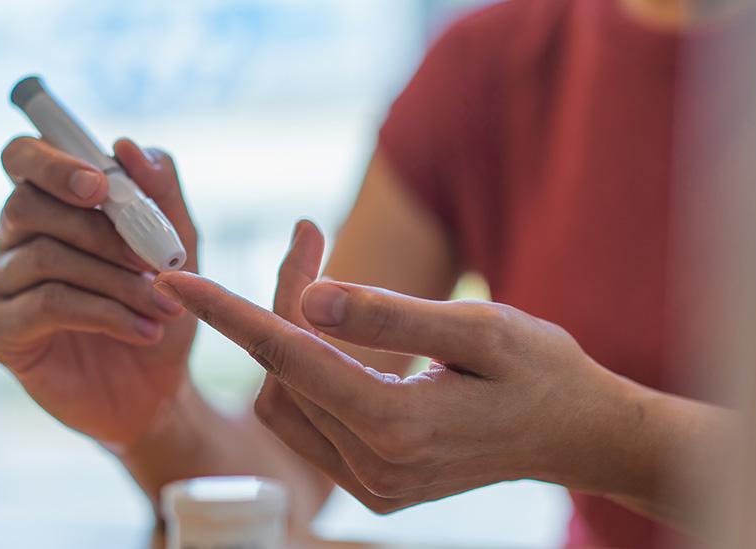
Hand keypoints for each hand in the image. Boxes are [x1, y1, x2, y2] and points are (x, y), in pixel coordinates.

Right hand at [0, 137, 198, 446]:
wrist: (157, 389)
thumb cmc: (160, 308)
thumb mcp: (178, 247)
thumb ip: (159, 192)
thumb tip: (125, 145)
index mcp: (50, 205)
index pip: (23, 157)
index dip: (55, 162)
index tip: (102, 185)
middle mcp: (13, 238)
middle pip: (28, 205)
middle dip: (103, 232)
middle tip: (155, 262)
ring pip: (45, 257)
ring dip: (116, 281)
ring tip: (166, 307)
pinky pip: (45, 306)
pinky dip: (104, 314)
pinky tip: (144, 332)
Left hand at [154, 226, 634, 511]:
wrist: (578, 435)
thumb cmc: (542, 372)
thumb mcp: (479, 329)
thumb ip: (389, 315)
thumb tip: (308, 297)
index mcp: (397, 426)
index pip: (289, 358)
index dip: (229, 313)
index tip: (178, 279)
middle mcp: (375, 467)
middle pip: (288, 373)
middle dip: (281, 303)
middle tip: (307, 241)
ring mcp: (373, 485)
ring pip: (290, 403)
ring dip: (291, 342)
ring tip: (324, 285)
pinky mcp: (376, 485)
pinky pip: (312, 425)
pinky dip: (309, 376)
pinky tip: (336, 339)